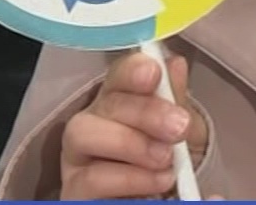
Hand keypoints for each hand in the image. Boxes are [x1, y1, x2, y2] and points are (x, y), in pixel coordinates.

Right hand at [60, 51, 208, 199]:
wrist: (162, 199)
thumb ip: (176, 99)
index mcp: (115, 101)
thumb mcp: (181, 128)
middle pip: (103, 104)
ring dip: (130, 145)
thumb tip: (175, 64)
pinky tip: (157, 183)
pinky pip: (89, 181)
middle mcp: (90, 124)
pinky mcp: (74, 190)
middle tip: (178, 127)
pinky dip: (128, 180)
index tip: (153, 74)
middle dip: (143, 112)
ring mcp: (76, 158)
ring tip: (167, 161)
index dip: (131, 71)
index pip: (116, 75)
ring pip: (83, 135)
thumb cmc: (166, 159)